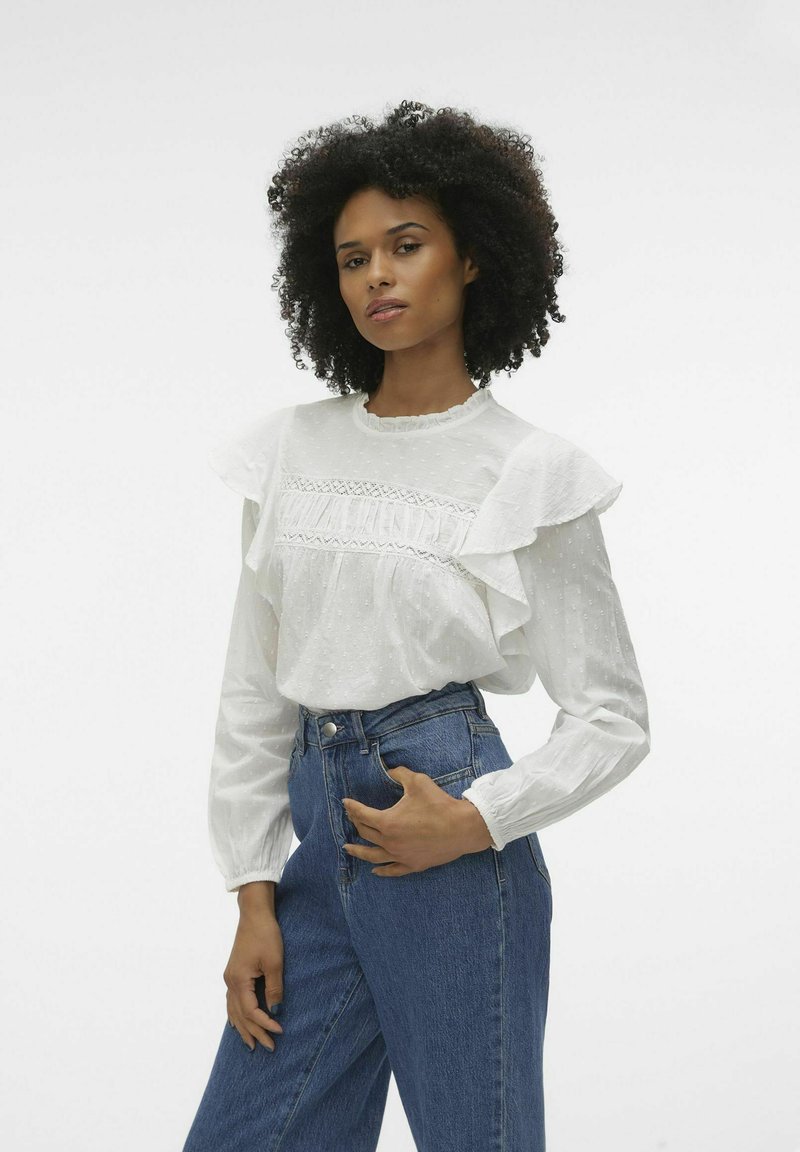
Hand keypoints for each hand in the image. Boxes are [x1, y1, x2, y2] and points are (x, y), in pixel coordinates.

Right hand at [223, 910, 285, 1052]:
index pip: (251, 1012)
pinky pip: (232, 1001)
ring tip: (251, 1044)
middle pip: (241, 1015)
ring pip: (233, 1010)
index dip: (265, 1024)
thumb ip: (274, 988)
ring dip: (243, 1028)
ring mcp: (230, 977)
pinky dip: (236, 1015)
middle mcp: (230, 982)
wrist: (254, 914)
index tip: (280, 1031)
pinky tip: (238, 1023)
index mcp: (239, 981)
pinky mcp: (234, 973)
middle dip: (254, 1032)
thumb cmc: (265, 935)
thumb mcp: (275, 962)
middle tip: (269, 1048)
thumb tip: (275, 1011)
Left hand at [341, 765, 492, 876]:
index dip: (352, 807)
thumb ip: (399, 774)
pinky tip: (375, 870)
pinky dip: (382, 870)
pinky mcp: (413, 864)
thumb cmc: (439, 804)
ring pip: (373, 855)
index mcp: (387, 822)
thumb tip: (389, 769)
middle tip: (351, 817)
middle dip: (356, 823)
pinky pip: (393, 870)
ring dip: (358, 851)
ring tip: (348, 848)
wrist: (462, 827)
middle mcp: (390, 842)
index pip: (362, 814)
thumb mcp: (417, 782)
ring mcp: (401, 855)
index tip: (345, 802)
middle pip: (365, 833)